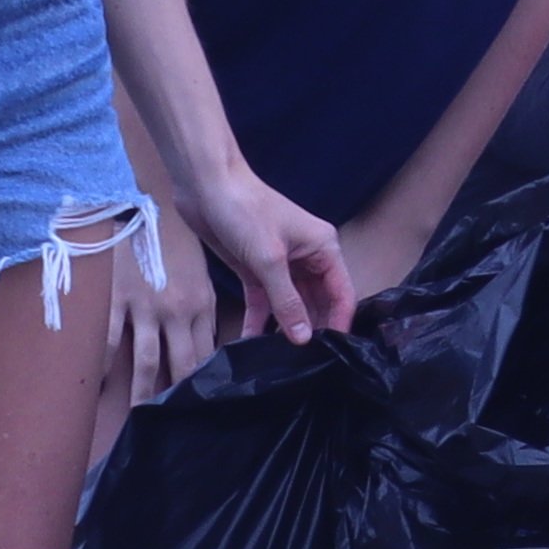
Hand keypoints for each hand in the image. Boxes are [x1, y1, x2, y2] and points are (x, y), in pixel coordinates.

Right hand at [112, 214, 222, 404]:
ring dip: (144, 393)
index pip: (208, 354)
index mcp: (201, 305)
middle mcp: (176, 311)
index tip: (203, 404)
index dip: (206, 381)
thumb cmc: (173, 243)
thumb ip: (200, 312)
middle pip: (182, 365)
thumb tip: (204, 348)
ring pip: (148, 362)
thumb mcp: (199, 276)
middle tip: (176, 422)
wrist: (142, 206)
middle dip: (179, 396)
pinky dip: (103, 366)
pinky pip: (108, 342)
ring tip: (140, 416)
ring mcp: (145, 308)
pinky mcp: (116, 300)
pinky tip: (98, 385)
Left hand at [185, 168, 357, 346]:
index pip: (342, 294)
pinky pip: (263, 302)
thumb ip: (287, 301)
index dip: (339, 323)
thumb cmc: (244, 210)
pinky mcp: (255, 270)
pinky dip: (259, 321)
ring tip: (279, 359)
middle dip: (311, 329)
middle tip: (304, 362)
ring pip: (290, 306)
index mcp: (324, 248)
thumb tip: (304, 338)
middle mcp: (308, 259)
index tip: (333, 353)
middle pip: (318, 303)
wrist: (205, 186)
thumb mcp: (269, 259)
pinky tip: (252, 343)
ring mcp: (281, 265)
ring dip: (284, 329)